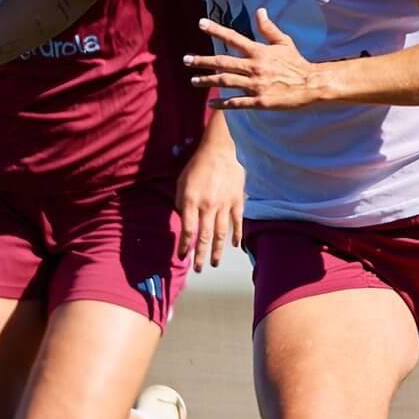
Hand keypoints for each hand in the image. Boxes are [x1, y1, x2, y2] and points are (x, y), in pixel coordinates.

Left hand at [173, 138, 244, 270]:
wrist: (222, 150)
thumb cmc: (198, 165)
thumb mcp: (181, 182)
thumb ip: (181, 202)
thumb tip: (184, 220)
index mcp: (191, 200)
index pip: (188, 230)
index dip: (185, 246)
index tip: (182, 257)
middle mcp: (208, 205)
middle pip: (204, 237)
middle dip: (200, 255)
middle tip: (199, 269)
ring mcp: (225, 204)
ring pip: (220, 233)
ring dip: (217, 250)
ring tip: (214, 263)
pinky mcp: (237, 201)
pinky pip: (237, 222)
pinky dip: (236, 235)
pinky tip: (235, 246)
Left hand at [185, 10, 325, 109]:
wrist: (311, 85)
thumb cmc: (297, 62)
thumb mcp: (283, 42)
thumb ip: (268, 28)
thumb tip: (259, 11)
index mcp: (258, 51)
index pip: (233, 38)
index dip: (216, 29)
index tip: (201, 23)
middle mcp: (254, 67)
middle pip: (222, 62)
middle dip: (202, 60)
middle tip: (186, 59)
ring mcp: (255, 85)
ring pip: (225, 82)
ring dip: (207, 81)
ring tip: (194, 80)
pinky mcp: (259, 101)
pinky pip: (236, 102)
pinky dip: (222, 103)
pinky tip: (212, 103)